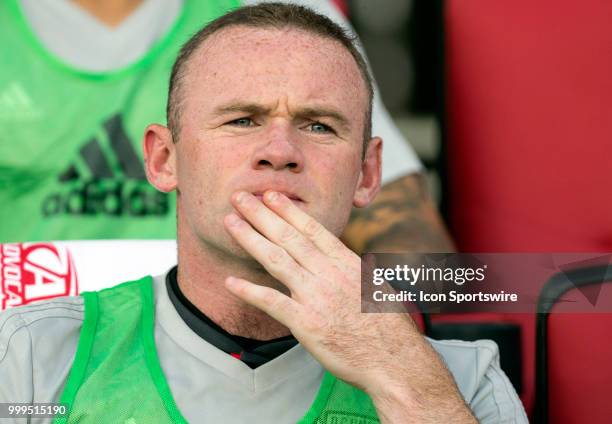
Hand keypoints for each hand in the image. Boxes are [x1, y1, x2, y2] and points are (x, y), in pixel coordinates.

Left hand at [223, 190, 474, 422]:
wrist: (396, 361)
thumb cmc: (390, 327)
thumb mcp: (375, 286)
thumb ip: (350, 270)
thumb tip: (337, 258)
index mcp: (347, 263)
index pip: (312, 230)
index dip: (288, 211)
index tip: (271, 195)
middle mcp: (329, 274)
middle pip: (289, 237)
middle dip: (261, 214)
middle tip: (240, 196)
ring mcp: (316, 297)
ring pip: (276, 260)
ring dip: (250, 239)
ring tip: (230, 222)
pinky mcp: (306, 323)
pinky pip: (272, 302)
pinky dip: (250, 291)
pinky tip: (230, 282)